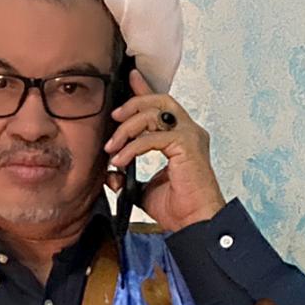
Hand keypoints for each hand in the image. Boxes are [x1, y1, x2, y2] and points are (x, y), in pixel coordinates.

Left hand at [104, 69, 224, 232]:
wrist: (195, 223)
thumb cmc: (178, 209)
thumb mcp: (144, 190)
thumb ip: (128, 178)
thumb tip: (110, 174)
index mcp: (183, 138)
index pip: (163, 107)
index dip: (145, 91)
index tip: (130, 81)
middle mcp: (190, 132)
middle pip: (161, 101)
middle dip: (134, 103)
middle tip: (114, 116)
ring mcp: (191, 136)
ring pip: (155, 114)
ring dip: (127, 127)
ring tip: (112, 147)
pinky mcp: (187, 146)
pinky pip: (153, 137)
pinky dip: (132, 148)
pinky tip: (121, 161)